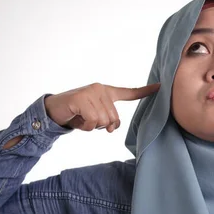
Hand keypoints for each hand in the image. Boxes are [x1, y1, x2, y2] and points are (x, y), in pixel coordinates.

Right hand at [44, 82, 160, 132]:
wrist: (53, 110)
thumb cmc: (76, 114)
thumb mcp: (95, 116)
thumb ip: (108, 120)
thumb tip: (113, 127)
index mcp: (106, 92)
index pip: (129, 92)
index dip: (145, 91)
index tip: (160, 87)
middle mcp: (100, 89)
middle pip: (113, 118)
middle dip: (101, 126)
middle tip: (87, 120)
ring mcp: (90, 92)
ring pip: (104, 121)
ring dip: (91, 126)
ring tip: (81, 118)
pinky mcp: (80, 98)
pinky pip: (93, 122)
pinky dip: (85, 127)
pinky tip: (77, 119)